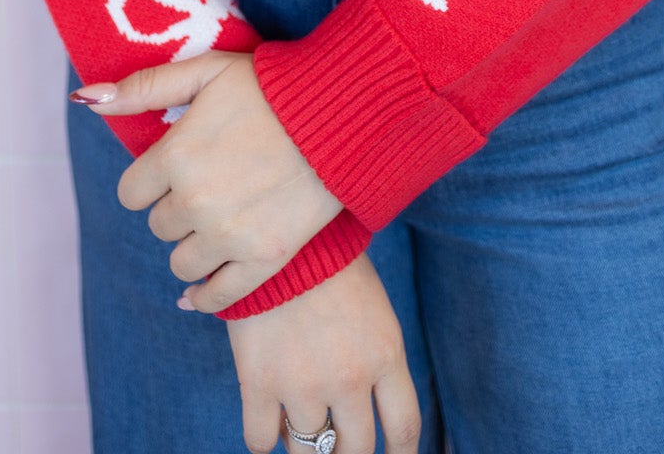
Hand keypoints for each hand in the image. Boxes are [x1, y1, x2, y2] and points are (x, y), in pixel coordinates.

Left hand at [72, 50, 343, 310]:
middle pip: (158, 226)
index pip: (131, 193)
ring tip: (218, 220)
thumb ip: (145, 86)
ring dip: (193, 245)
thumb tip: (85, 98)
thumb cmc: (271, 87)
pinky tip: (207, 283)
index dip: (151, 180)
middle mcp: (195, 201)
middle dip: (176, 207)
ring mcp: (229, 234)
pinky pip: (216, 296)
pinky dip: (206, 295)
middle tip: (209, 184)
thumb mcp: (206, 71)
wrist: (342, 114)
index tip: (175, 169)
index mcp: (176, 155)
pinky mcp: (264, 259)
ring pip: (181, 263)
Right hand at [224, 253, 420, 453]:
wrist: (282, 231)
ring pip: (307, 450)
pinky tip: (266, 418)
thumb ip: (379, 363)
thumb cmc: (332, 265)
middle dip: (345, 452)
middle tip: (335, 444)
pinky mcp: (259, 381)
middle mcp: (349, 378)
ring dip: (303, 443)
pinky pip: (260, 441)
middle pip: (355, 450)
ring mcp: (303, 384)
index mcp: (386, 355)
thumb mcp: (375, 312)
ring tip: (298, 420)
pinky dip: (263, 437)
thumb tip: (382, 415)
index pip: (405, 428)